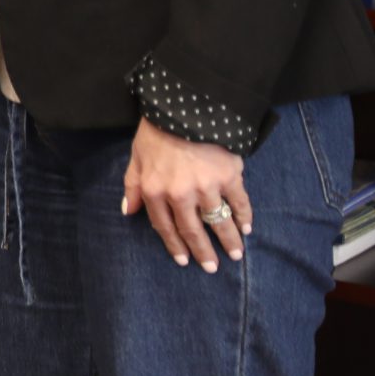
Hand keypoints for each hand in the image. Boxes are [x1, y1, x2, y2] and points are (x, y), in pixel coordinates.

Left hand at [122, 117, 251, 271]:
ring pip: (218, 220)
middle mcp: (180, 194)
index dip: (174, 245)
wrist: (183, 108)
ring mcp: (206, 186)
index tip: (184, 260)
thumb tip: (127, 211)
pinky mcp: (229, 176)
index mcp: (155, 191)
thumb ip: (132, 186)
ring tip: (235, 255)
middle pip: (193, 230)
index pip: (165, 226)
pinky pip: (239, 202)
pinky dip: (244, 216)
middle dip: (203, 251)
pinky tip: (247, 228)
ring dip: (228, 240)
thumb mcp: (136, 158)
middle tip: (211, 267)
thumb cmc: (155, 134)